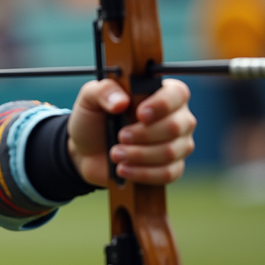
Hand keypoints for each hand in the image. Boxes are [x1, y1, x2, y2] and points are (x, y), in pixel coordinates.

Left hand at [67, 78, 195, 186]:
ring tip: (115, 154)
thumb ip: (103, 90)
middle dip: (144, 134)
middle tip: (121, 136)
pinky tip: (123, 169)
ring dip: (139, 155)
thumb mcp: (89, 98)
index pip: (177, 93)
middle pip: (175, 126)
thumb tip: (121, 102)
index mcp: (160, 92)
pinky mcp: (172, 168)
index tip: (140, 114)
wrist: (86, 153)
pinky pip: (168, 174)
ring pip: (170, 152)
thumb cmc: (93, 120)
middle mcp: (176, 117)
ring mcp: (177, 144)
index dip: (162, 104)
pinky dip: (142, 173)